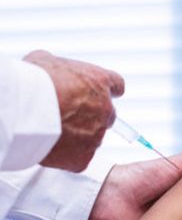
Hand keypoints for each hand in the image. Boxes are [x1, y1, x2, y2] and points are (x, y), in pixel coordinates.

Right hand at [23, 50, 124, 171]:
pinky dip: (67, 157)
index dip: (108, 90)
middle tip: (68, 117)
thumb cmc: (34, 81)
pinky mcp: (84, 157)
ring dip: (78, 137)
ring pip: (92, 138)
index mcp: (100, 82)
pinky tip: (51, 149)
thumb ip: (58, 68)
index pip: (116, 85)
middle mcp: (105, 108)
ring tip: (53, 132)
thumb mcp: (45, 61)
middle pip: (107, 115)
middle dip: (91, 117)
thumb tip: (51, 71)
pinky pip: (79, 159)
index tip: (101, 94)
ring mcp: (97, 134)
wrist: (26, 110)